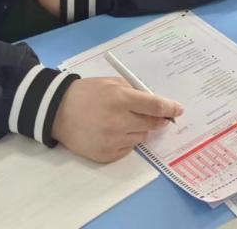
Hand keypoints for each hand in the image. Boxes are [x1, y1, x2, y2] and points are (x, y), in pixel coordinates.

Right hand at [52, 77, 183, 162]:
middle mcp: (118, 121)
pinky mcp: (106, 155)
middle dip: (157, 120)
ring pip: (141, 138)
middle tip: (156, 116)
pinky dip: (126, 141)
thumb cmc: (86, 93)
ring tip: (123, 122)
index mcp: (120, 99)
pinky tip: (113, 132)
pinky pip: (128, 149)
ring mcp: (112, 140)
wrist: (57, 111)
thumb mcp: (110, 83)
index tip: (179, 110)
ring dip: (139, 130)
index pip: (154, 106)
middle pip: (152, 124)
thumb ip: (134, 92)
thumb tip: (156, 104)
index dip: (170, 108)